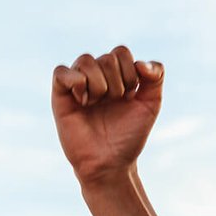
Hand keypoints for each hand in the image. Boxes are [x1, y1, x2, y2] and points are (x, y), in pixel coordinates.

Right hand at [51, 46, 163, 184]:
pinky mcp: (60, 96)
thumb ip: (156, 76)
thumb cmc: (128, 135)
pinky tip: (83, 101)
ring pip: (85, 60)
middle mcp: (95, 76)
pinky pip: (61, 72)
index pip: (121, 52)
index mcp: (115, 75)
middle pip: (107, 57)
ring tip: (97, 104)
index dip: (130, 71)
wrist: (111, 163)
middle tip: (114, 103)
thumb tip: (140, 62)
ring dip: (99, 84)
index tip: (130, 96)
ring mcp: (77, 85)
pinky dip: (75, 81)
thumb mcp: (151, 104)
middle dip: (117, 83)